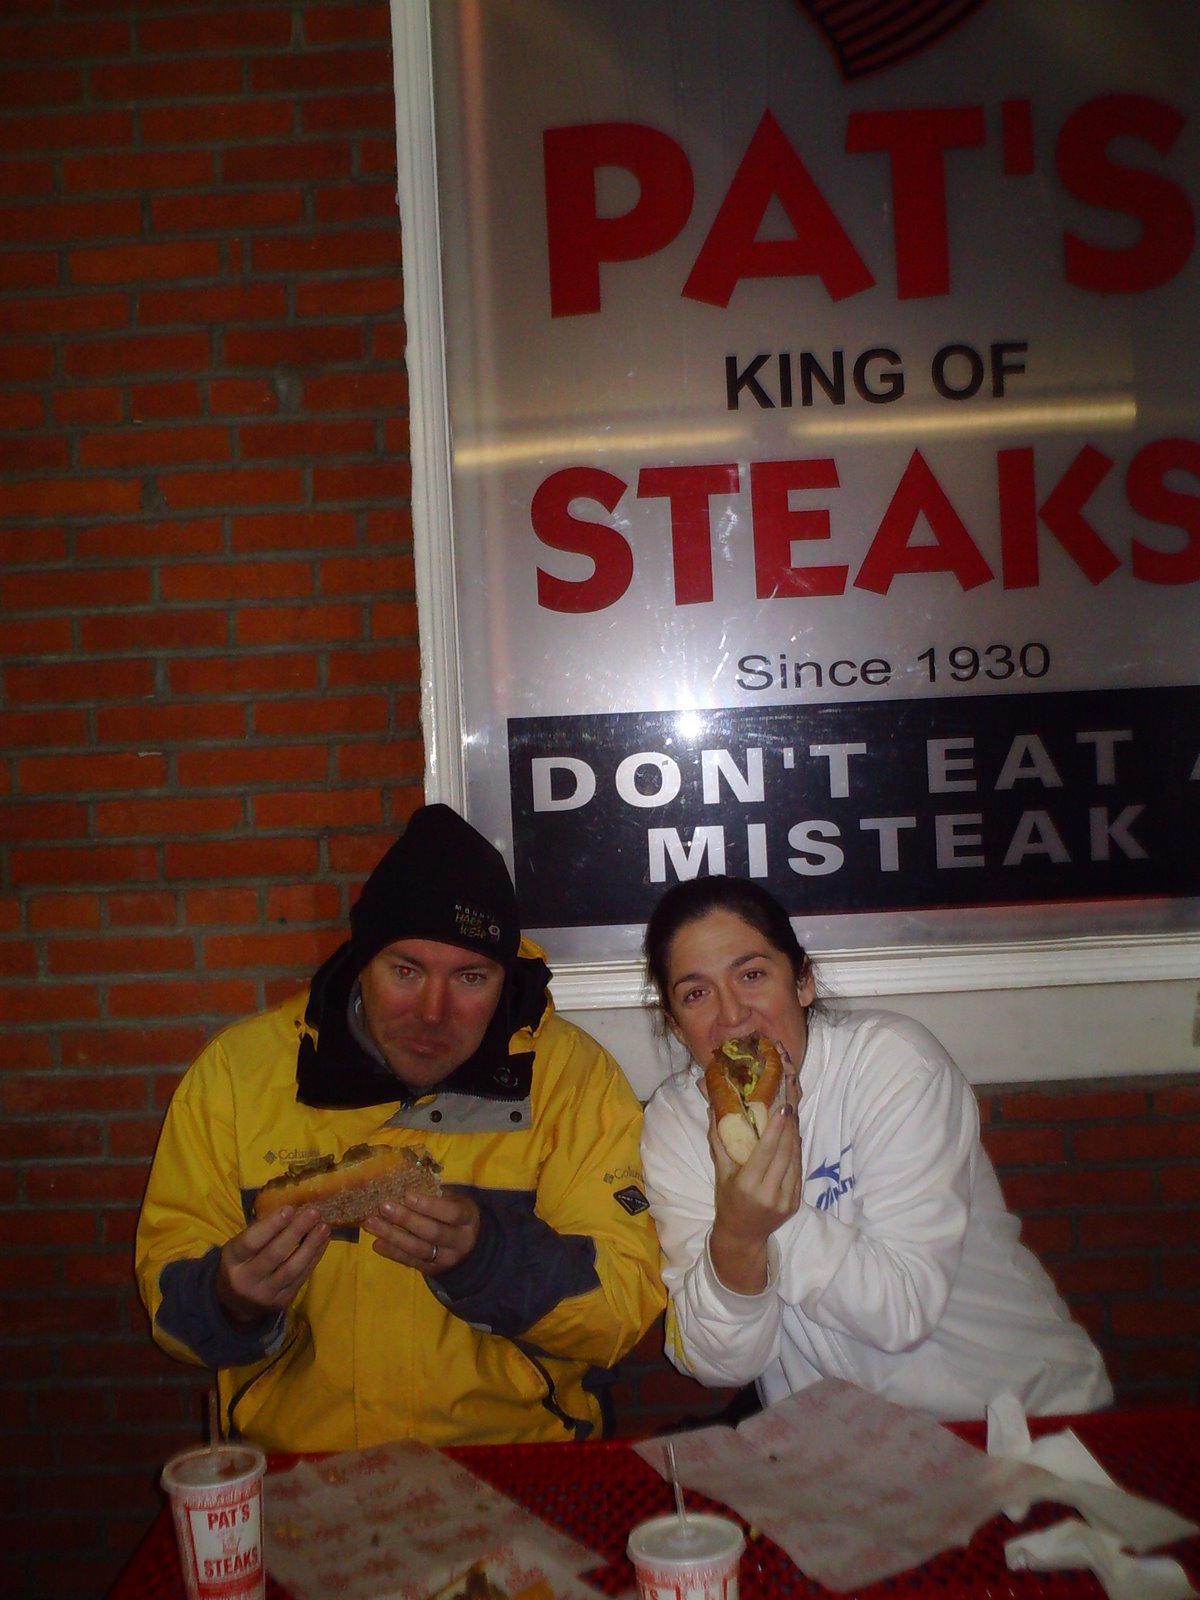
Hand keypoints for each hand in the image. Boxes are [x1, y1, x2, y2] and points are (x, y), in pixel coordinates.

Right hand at [216, 1207, 329, 1323]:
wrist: (237, 1305)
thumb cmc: (242, 1264)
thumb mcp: (240, 1248)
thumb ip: (260, 1232)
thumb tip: (292, 1209)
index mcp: (232, 1261)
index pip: (251, 1242)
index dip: (271, 1225)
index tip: (290, 1208)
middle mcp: (246, 1280)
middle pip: (273, 1255)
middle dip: (295, 1232)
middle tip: (313, 1213)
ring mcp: (265, 1294)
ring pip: (291, 1269)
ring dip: (311, 1246)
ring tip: (324, 1227)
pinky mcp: (281, 1302)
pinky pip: (301, 1278)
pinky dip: (314, 1258)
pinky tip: (323, 1241)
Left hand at [361, 1186, 480, 1275]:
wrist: (471, 1246)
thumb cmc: (456, 1214)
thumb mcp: (455, 1200)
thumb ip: (436, 1194)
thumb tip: (404, 1181)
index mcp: (467, 1218)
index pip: (450, 1212)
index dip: (428, 1205)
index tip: (406, 1195)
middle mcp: (459, 1241)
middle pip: (432, 1232)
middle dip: (406, 1219)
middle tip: (383, 1206)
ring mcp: (446, 1259)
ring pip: (418, 1249)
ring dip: (393, 1236)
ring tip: (371, 1224)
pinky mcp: (432, 1270)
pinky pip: (411, 1261)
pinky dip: (393, 1252)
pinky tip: (377, 1243)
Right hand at [708, 1053, 801, 1292]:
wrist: (742, 1236)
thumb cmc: (727, 1201)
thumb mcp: (720, 1172)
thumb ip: (719, 1140)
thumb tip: (714, 1107)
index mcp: (749, 1185)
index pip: (767, 1152)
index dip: (777, 1128)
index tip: (783, 1107)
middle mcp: (770, 1193)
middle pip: (785, 1153)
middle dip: (789, 1126)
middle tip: (790, 1102)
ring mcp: (786, 1200)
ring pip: (795, 1160)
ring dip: (795, 1135)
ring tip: (792, 1115)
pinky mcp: (795, 1203)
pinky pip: (798, 1171)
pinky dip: (796, 1151)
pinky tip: (793, 1136)